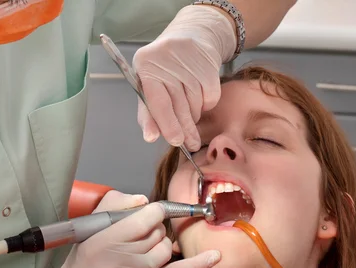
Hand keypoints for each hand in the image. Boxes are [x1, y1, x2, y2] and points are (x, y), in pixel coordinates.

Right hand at [18, 190, 220, 267]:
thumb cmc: (82, 263)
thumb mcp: (90, 228)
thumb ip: (115, 204)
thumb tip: (144, 200)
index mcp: (109, 236)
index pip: (147, 215)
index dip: (152, 212)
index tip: (148, 214)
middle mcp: (126, 254)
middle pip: (158, 231)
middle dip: (152, 230)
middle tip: (138, 238)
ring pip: (167, 247)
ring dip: (161, 245)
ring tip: (145, 251)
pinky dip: (199, 263)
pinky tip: (214, 256)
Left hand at [133, 5, 236, 150]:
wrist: (192, 35)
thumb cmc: (164, 68)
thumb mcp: (149, 84)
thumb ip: (148, 111)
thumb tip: (151, 136)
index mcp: (145, 65)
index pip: (157, 101)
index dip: (164, 123)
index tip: (169, 140)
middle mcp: (166, 60)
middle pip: (178, 106)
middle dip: (183, 129)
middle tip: (189, 144)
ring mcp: (190, 61)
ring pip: (194, 105)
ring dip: (193, 118)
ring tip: (189, 117)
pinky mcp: (209, 64)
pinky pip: (210, 98)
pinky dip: (205, 106)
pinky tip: (199, 101)